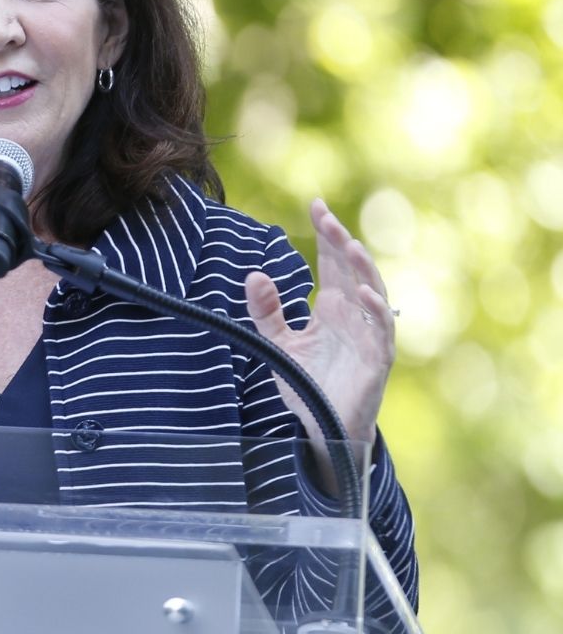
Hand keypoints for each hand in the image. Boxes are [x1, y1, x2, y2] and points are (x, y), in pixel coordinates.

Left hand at [245, 199, 394, 475]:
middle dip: (340, 242)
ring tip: (348, 245)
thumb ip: (266, 312)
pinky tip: (364, 294)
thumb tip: (253, 274)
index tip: (315, 205)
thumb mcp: (278, 343)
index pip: (331, 263)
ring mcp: (369, 336)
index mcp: (334, 307)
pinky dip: (376, 312)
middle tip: (325, 216)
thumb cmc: (308, 384)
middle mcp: (355, 316)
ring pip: (373, 294)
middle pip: (351, 271)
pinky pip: (381, 332)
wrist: (324, 428)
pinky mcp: (378, 360)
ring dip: (362, 270)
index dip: (327, 234)